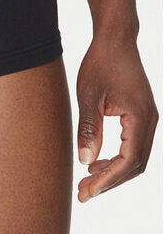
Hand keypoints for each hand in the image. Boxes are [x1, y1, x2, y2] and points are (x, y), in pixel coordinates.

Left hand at [75, 34, 158, 201]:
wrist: (115, 40)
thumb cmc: (100, 63)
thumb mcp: (88, 96)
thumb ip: (89, 129)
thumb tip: (85, 161)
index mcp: (140, 117)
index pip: (129, 160)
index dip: (108, 180)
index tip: (88, 191)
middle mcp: (149, 120)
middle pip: (135, 164)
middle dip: (109, 182)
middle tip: (83, 194)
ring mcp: (147, 118)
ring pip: (135, 157)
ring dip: (112, 172)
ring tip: (86, 182)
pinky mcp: (140, 115)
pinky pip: (133, 145)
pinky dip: (116, 158)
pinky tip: (95, 162)